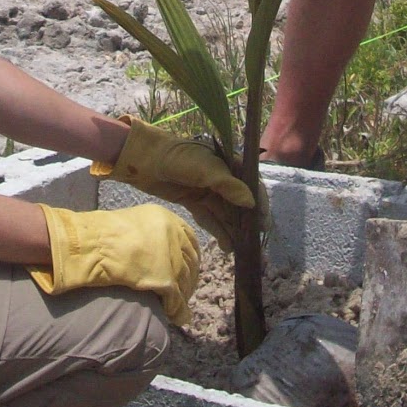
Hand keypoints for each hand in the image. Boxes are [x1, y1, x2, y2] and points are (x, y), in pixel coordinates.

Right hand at [29, 203, 200, 326]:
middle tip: (185, 292)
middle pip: (191, 262)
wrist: (93, 245)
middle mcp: (174, 236)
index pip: (190, 240)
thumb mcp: (132, 224)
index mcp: (167, 219)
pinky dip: (176, 310)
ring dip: (183, 297)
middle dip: (190, 279)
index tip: (189, 268)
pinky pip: (176, 299)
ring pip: (185, 282)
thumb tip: (150, 252)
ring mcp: (172, 257)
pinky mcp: (166, 279)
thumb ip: (148, 235)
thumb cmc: (102, 234)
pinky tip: (173, 317)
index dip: (191, 257)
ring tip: (178, 309)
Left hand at [92, 116, 257, 252]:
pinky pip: (210, 218)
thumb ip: (228, 186)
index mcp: (228, 163)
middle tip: (252, 242)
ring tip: (240, 249)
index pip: (250, 184)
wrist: (144, 160)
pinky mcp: (194, 201)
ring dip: (232, 230)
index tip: (263, 223)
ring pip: (224, 213)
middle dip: (246, 221)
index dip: (258, 203)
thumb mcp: (205, 169)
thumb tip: (251, 204)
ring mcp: (208, 190)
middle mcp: (221, 178)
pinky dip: (218, 231)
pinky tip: (227, 245)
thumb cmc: (177, 158)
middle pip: (238, 202)